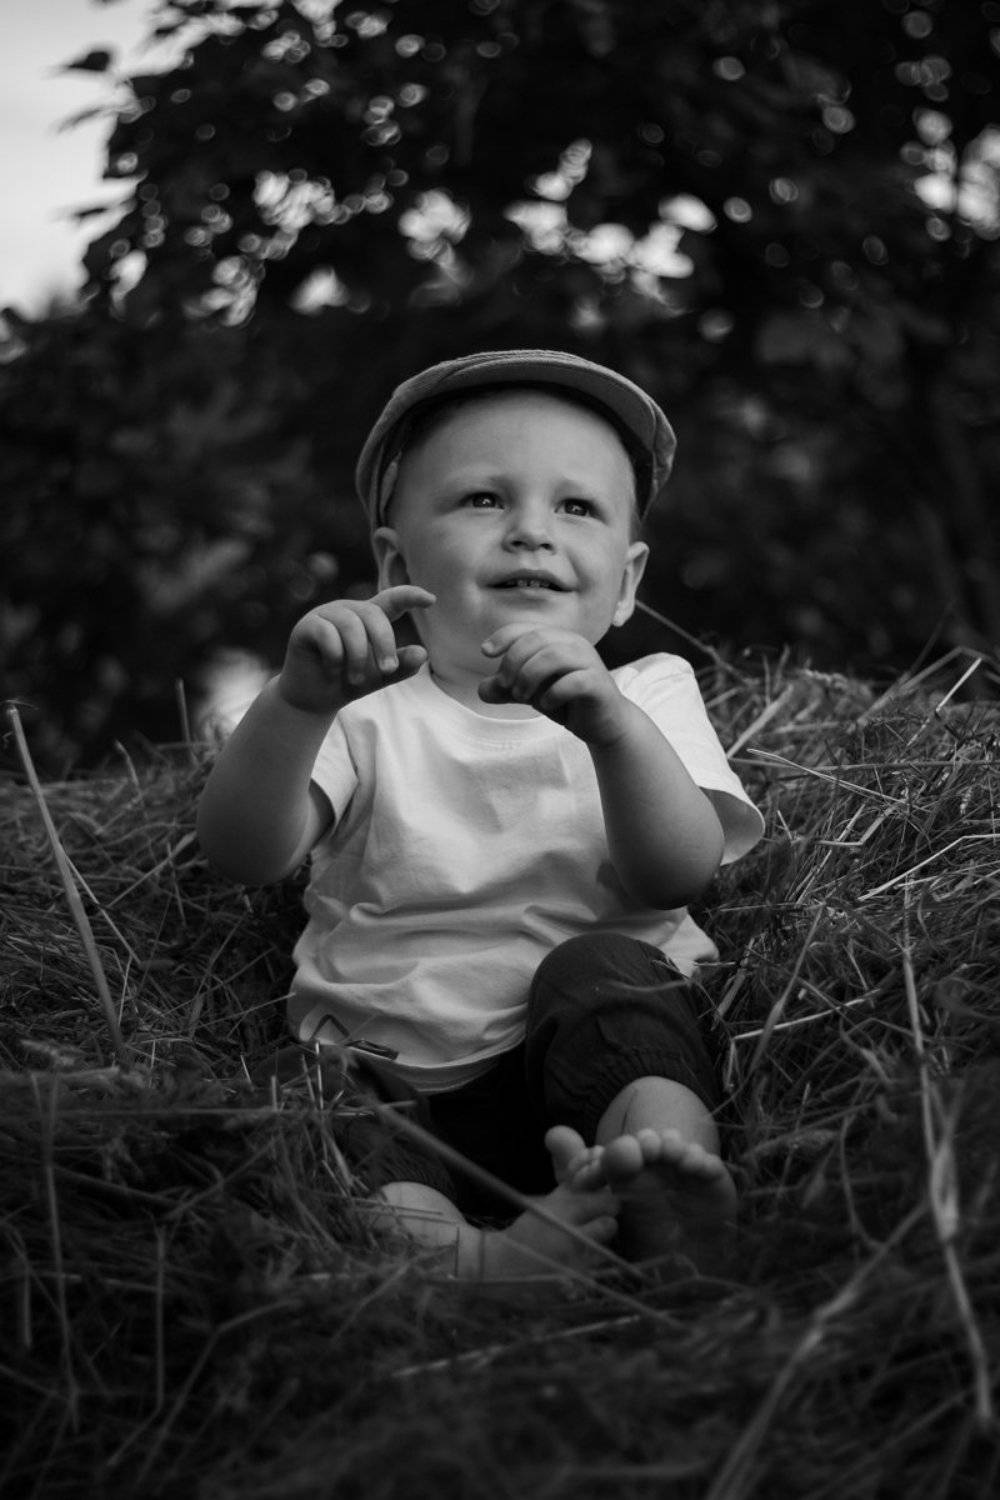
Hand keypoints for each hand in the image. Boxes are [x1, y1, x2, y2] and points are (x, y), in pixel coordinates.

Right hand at [278, 585, 434, 713]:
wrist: (314, 698)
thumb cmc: (349, 682)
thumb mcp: (380, 676)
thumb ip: (401, 666)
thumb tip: (423, 653)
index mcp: (369, 618)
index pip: (392, 600)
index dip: (410, 596)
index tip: (431, 600)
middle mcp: (348, 611)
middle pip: (374, 614)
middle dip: (384, 643)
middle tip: (388, 670)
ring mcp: (325, 615)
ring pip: (350, 625)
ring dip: (358, 656)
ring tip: (356, 679)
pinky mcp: (306, 625)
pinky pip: (327, 634)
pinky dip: (335, 657)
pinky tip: (332, 671)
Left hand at [479, 625, 629, 744]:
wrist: (602, 724)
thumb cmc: (565, 701)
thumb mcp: (529, 693)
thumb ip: (506, 690)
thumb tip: (482, 690)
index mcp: (557, 640)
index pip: (526, 629)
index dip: (504, 636)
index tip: (485, 652)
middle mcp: (574, 644)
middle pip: (537, 639)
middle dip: (513, 661)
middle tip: (505, 686)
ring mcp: (588, 662)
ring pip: (554, 656)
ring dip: (530, 676)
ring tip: (522, 696)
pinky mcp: (598, 684)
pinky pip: (574, 681)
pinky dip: (553, 693)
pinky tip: (546, 704)